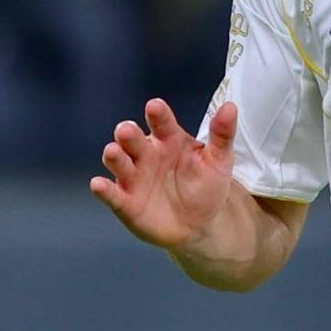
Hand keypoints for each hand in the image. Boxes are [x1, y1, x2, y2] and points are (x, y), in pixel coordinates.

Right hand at [90, 98, 237, 249]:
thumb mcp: (219, 160)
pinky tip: (98, 184)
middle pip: (133, 140)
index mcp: (169, 139)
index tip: (155, 106)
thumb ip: (222, 135)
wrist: (200, 224)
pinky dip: (104, 189)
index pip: (162, 122)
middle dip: (129, 134)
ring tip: (113, 151)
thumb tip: (231, 106)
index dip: (158, 114)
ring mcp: (134, 177)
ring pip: (119, 162)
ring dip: (114, 156)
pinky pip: (112, 194)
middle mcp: (147, 154)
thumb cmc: (207, 185)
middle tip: (127, 130)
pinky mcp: (125, 202)